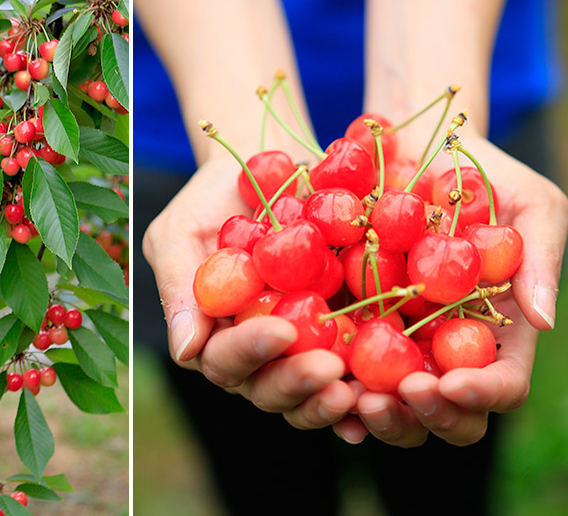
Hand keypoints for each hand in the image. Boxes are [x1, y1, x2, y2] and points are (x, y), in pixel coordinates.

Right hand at [143, 156, 355, 427]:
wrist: (266, 168)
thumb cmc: (211, 199)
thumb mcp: (180, 232)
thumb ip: (178, 286)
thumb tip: (185, 350)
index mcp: (211, 335)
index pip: (224, 360)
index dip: (250, 351)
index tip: (281, 330)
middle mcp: (255, 353)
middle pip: (268, 390)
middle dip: (297, 383)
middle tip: (329, 369)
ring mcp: (299, 350)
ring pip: (310, 395)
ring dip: (332, 399)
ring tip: (359, 390)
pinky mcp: (343, 336)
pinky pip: (356, 372)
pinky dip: (371, 386)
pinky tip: (388, 389)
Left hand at [334, 135, 567, 446]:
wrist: (411, 149)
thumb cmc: (481, 175)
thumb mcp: (529, 203)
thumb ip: (539, 259)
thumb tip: (543, 321)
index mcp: (493, 334)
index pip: (500, 385)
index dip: (481, 394)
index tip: (450, 382)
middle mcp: (442, 350)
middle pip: (443, 414)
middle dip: (424, 416)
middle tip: (398, 393)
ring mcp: (392, 343)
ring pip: (387, 405)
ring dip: (372, 412)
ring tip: (350, 395)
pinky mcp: (344, 325)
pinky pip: (334, 368)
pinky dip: (324, 383)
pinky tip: (311, 377)